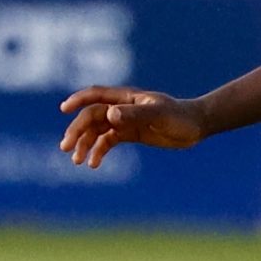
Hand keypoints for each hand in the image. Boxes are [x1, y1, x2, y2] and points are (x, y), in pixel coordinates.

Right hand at [57, 86, 209, 169]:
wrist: (196, 126)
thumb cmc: (180, 116)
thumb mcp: (158, 115)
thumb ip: (134, 114)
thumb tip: (109, 115)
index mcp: (126, 98)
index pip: (96, 95)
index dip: (78, 100)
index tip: (64, 109)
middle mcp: (121, 108)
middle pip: (91, 117)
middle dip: (77, 131)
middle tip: (66, 148)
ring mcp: (124, 121)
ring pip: (96, 131)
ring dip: (84, 144)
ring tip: (77, 161)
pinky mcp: (129, 133)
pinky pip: (107, 142)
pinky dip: (98, 152)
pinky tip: (94, 164)